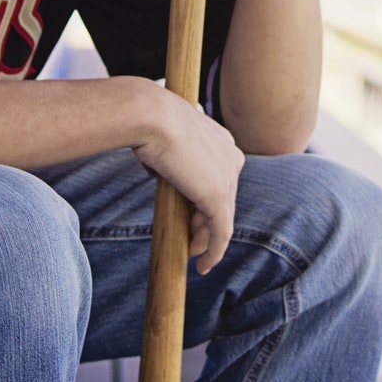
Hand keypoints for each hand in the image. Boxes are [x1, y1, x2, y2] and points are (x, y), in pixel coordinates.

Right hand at [132, 88, 245, 272]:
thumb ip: (170, 156)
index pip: (218, 179)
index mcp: (223, 141)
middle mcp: (232, 158)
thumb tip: (160, 171)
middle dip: (204, 224)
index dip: (205, 201)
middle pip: (223, 201)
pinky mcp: (218, 197)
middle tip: (187, 242)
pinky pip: (220, 233)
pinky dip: (213, 252)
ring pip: (221, 220)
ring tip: (190, 255)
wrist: (149, 116)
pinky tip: (204, 266)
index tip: (190, 217)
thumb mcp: (165, 138)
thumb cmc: (148, 121)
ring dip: (204, 240)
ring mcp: (228, 178)